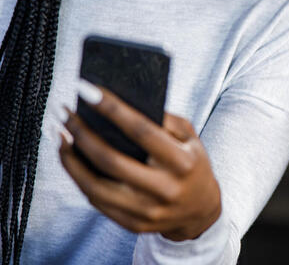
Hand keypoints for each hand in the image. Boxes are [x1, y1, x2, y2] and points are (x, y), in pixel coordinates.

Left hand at [58, 83, 220, 240]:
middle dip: (82, 133)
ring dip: (70, 159)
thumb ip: (165, 120)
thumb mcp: (191, 137)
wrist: (200, 210)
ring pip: (95, 186)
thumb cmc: (192, 164)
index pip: (142, 131)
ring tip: (61, 135)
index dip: (112, 109)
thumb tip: (123, 104)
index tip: (88, 90)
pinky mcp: (132, 223)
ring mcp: (147, 210)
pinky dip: (79, 177)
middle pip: (111, 160)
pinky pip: (96, 200)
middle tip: (66, 113)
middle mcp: (165, 188)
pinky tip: (71, 159)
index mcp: (182, 162)